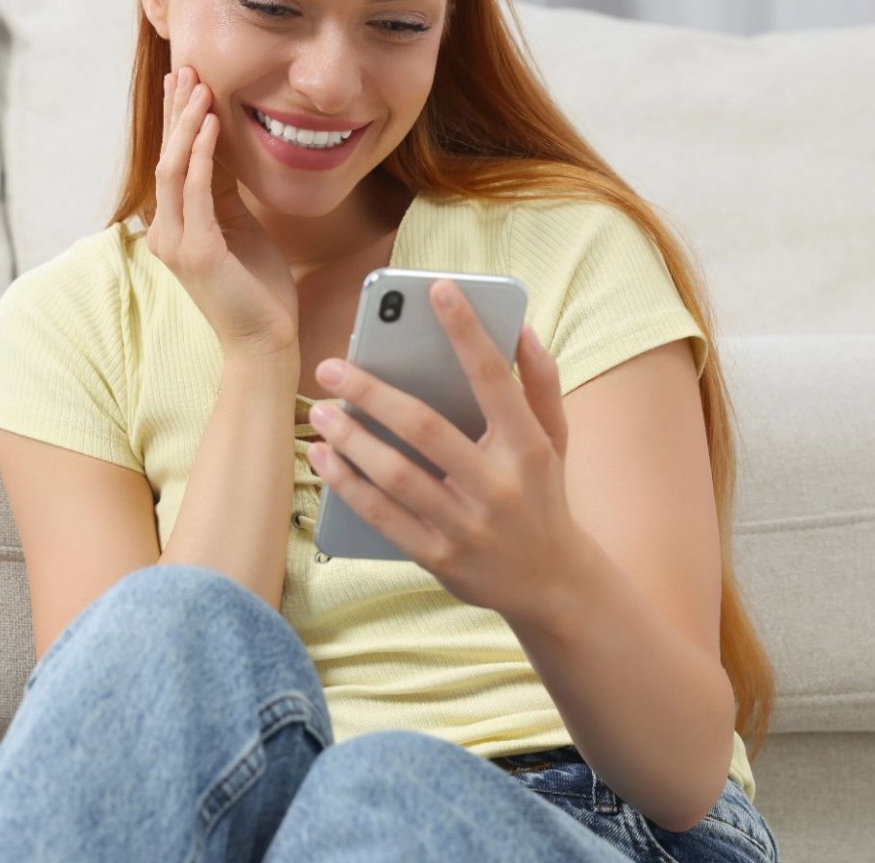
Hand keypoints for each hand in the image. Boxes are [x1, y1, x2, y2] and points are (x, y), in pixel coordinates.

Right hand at [146, 65, 299, 357]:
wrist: (264, 341)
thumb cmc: (257, 288)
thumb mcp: (239, 226)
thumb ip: (223, 191)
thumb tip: (217, 147)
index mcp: (174, 227)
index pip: (171, 162)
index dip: (177, 120)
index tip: (185, 81)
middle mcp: (164, 233)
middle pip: (164, 157)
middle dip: (176, 111)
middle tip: (185, 68)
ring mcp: (175, 243)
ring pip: (172, 169)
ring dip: (186, 125)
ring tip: (199, 87)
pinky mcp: (196, 252)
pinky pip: (194, 191)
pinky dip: (201, 155)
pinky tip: (210, 126)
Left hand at [304, 278, 575, 617]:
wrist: (553, 585)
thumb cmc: (543, 495)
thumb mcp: (555, 440)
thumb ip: (541, 382)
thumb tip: (520, 328)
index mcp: (527, 446)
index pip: (494, 379)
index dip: (467, 332)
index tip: (437, 289)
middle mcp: (497, 485)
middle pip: (425, 429)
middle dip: (372, 393)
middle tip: (331, 367)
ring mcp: (467, 526)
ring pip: (396, 475)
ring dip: (350, 440)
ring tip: (319, 411)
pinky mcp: (439, 558)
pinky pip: (383, 518)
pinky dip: (347, 486)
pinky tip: (323, 459)